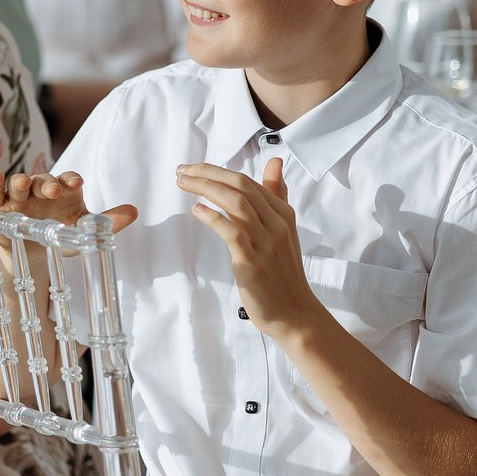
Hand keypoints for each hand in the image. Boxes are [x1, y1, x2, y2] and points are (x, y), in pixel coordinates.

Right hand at [0, 169, 137, 232]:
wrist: (33, 253)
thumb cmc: (61, 235)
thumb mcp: (83, 231)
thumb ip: (107, 222)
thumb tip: (135, 212)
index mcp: (63, 191)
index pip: (68, 180)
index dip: (71, 179)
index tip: (77, 184)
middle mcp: (41, 190)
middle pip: (43, 180)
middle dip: (48, 184)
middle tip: (54, 190)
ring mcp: (19, 196)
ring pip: (18, 183)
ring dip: (20, 182)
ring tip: (23, 184)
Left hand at [177, 158, 323, 337]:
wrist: (294, 313)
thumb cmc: (283, 273)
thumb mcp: (284, 229)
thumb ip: (277, 195)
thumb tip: (275, 162)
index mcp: (283, 214)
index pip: (248, 182)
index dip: (217, 171)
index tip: (193, 169)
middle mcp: (276, 224)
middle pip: (240, 186)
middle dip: (208, 173)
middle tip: (182, 170)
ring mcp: (265, 243)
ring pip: (236, 203)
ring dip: (206, 188)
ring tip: (183, 183)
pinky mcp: (252, 262)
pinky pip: (232, 232)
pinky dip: (213, 217)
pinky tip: (196, 210)